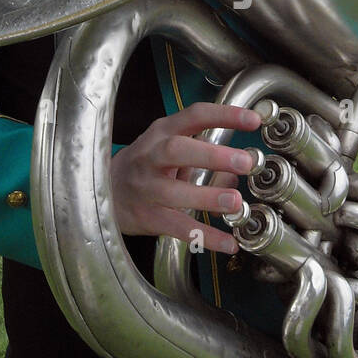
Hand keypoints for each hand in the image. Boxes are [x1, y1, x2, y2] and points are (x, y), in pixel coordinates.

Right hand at [110, 102, 261, 255]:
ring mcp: (146, 187)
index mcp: (162, 133)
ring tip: (235, 202)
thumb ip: (204, 157)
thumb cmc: (146, 167)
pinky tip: (227, 242)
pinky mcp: (146, 216)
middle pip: (177, 150)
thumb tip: (235, 174)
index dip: (224, 115)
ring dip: (207, 197)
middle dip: (212, 155)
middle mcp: (151, 156)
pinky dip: (204, 236)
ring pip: (173, 192)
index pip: (194, 116)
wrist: (103, 191)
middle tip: (244, 162)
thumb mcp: (170, 150)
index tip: (253, 120)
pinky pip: (177, 227)